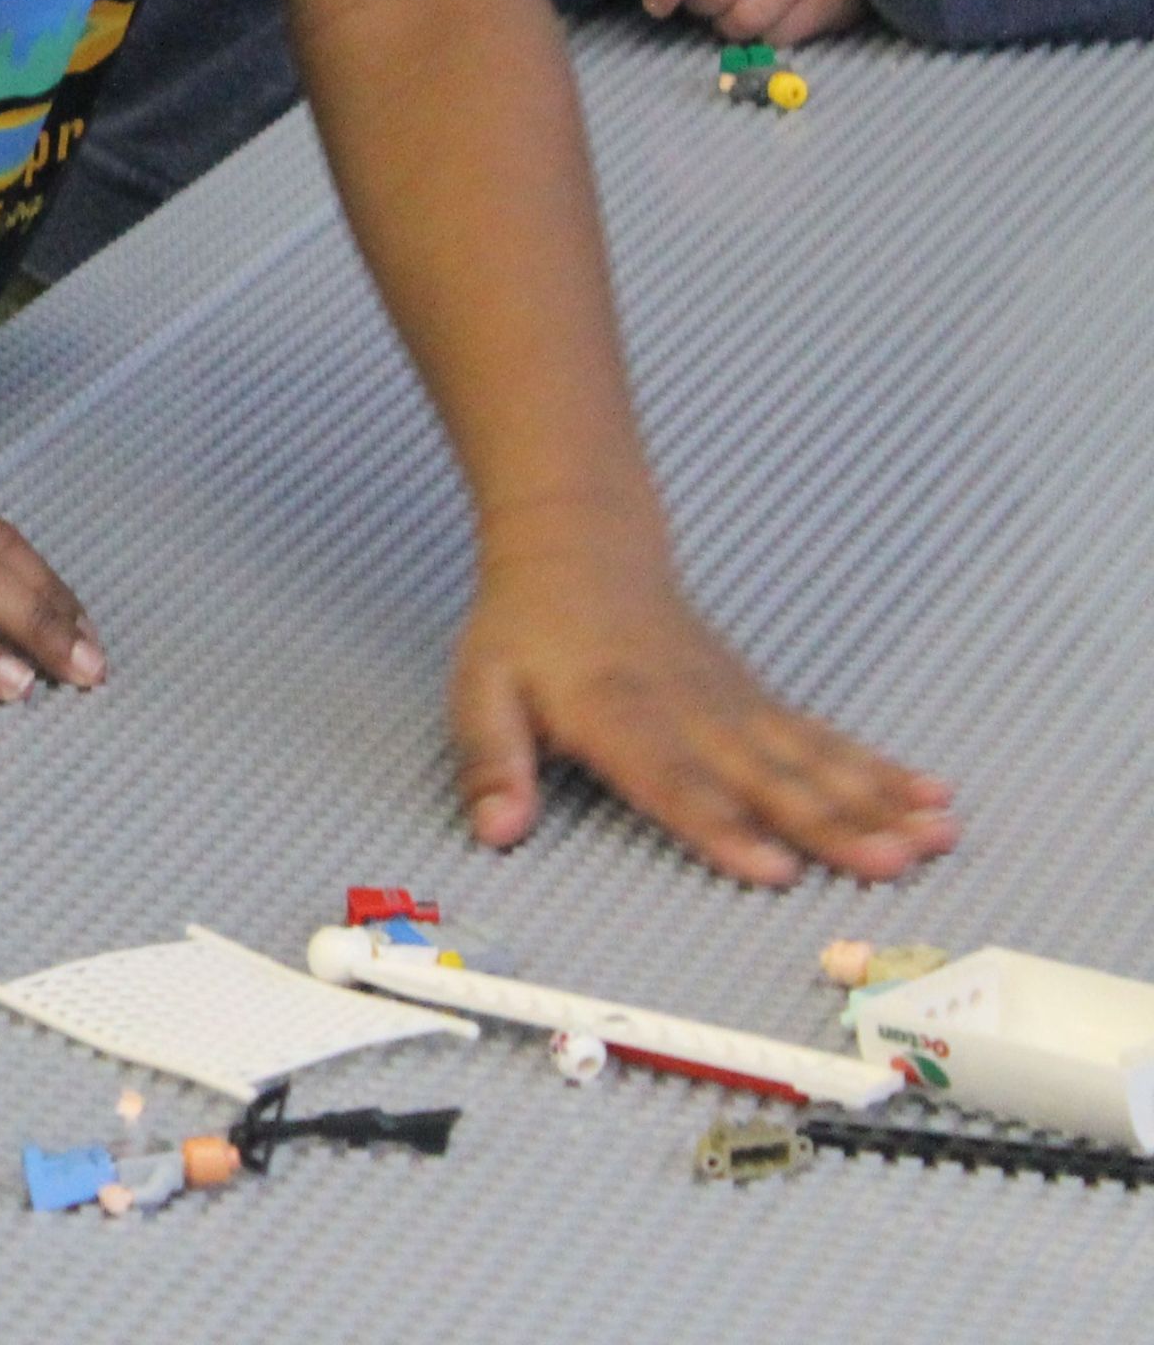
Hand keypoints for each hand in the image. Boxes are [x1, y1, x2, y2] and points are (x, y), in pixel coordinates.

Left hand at [450, 547, 956, 885]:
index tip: (774, 869)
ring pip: (815, 759)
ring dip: (880, 801)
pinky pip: (826, 738)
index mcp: (617, 716)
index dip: (724, 829)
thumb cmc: (525, 633)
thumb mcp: (481, 691)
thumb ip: (491, 762)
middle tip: (894, 863)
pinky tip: (932, 795)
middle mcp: (691, 712)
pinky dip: (882, 767)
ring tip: (937, 836)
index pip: (675, 782)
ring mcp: (735, 705)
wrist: (578, 549)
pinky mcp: (760, 700)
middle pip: (768, 778)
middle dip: (836, 825)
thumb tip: (494, 830)